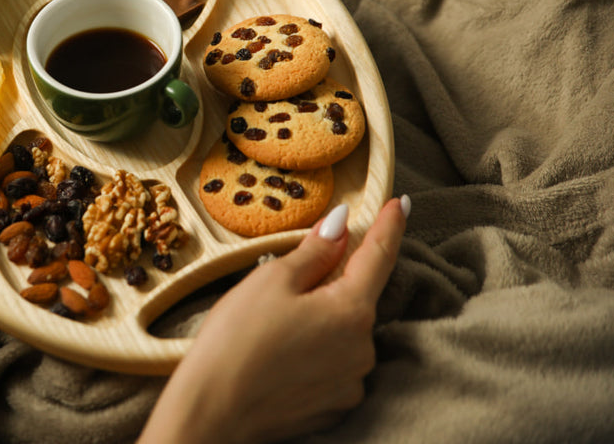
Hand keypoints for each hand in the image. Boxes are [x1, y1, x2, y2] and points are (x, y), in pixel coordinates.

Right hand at [139, 196, 408, 443]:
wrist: (213, 410)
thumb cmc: (236, 340)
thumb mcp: (272, 280)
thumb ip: (315, 251)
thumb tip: (341, 224)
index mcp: (351, 310)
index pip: (379, 255)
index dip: (389, 225)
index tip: (400, 203)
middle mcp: (363, 349)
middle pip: (355, 298)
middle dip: (331, 284)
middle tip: (284, 285)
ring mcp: (352, 382)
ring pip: (343, 334)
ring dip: (321, 321)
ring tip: (271, 328)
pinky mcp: (335, 406)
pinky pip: (334, 366)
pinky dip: (315, 354)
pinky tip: (279, 356)